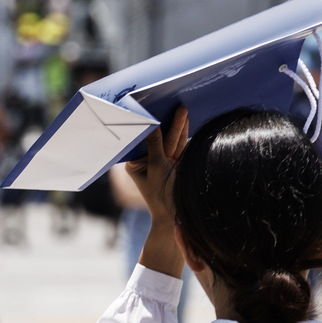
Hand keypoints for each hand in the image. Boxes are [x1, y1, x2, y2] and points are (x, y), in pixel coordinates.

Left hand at [125, 106, 188, 224]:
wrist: (174, 215)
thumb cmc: (160, 194)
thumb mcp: (157, 167)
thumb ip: (155, 144)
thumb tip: (151, 124)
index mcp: (135, 162)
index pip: (143, 139)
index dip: (149, 124)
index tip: (152, 109)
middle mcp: (147, 159)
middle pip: (158, 137)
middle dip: (167, 123)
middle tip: (173, 106)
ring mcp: (162, 160)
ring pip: (170, 140)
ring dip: (177, 126)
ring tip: (182, 109)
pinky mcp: (175, 162)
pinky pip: (179, 146)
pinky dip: (183, 134)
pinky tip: (186, 121)